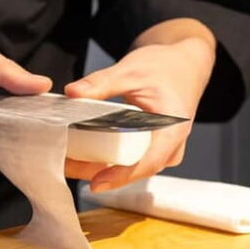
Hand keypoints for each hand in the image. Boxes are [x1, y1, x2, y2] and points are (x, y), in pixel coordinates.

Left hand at [64, 34, 214, 190]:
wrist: (183, 66)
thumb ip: (102, 82)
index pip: (149, 162)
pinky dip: (106, 159)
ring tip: (68, 161)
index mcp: (173, 130)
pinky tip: (83, 154)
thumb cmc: (164, 67)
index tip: (96, 182)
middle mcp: (171, 147)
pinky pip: (129, 161)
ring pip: (130, 168)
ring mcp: (162, 151)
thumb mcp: (131, 71)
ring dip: (100, 167)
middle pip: (134, 169)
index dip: (122, 176)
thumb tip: (72, 93)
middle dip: (99, 171)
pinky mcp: (152, 150)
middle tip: (66, 166)